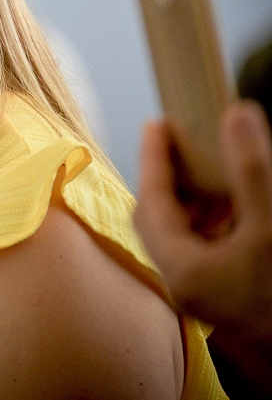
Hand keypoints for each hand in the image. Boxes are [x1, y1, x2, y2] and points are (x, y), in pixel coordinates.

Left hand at [134, 101, 271, 341]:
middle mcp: (184, 285)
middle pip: (160, 220)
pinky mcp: (225, 295)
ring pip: (185, 235)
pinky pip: (209, 249)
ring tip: (213, 168)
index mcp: (181, 270)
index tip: (157, 124)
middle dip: (170, 178)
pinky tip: (239, 206)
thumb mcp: (271, 227)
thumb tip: (236, 115)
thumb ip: (251, 172)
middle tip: (181, 143)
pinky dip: (217, 221)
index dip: (153, 158)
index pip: (152, 201)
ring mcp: (204, 293)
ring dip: (197, 200)